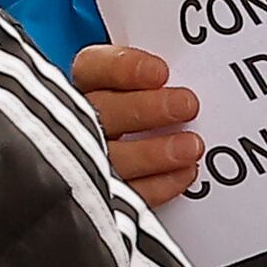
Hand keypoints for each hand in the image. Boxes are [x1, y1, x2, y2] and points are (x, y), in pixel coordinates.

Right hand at [71, 42, 205, 204]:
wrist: (115, 186)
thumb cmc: (134, 119)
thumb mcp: (138, 89)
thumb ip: (148, 82)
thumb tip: (175, 75)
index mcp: (80, 88)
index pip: (90, 69)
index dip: (123, 69)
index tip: (159, 72)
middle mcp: (76, 123)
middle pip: (99, 112)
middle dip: (144, 109)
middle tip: (185, 106)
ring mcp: (86, 162)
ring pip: (111, 156)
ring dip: (153, 152)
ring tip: (190, 146)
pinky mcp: (104, 196)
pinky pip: (126, 195)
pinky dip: (158, 185)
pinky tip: (183, 173)